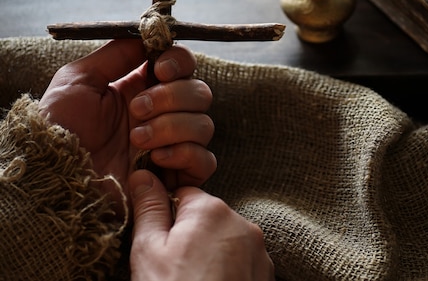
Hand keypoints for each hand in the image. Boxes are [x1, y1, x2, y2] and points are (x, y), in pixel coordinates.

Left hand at [39, 40, 215, 214]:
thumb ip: (116, 54)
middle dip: (172, 98)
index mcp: (142, 88)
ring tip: (136, 140)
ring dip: (172, 127)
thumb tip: (149, 36)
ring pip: (204, 125)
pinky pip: (205, 160)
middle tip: (137, 110)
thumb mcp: (78, 80)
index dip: (179, 62)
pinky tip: (154, 159)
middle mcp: (162, 114)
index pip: (183, 65)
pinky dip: (185, 154)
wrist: (52, 177)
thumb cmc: (58, 128)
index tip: (160, 69)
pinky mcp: (175, 176)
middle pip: (200, 93)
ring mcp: (172, 145)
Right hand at [129, 170, 274, 280]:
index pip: (184, 196)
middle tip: (175, 269)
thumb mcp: (149, 250)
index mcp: (212, 209)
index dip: (168, 218)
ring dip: (211, 255)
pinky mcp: (267, 273)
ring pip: (225, 241)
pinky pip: (242, 262)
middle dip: (191, 237)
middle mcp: (243, 223)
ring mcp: (259, 251)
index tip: (160, 244)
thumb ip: (149, 208)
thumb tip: (142, 175)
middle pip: (207, 219)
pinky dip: (228, 272)